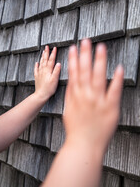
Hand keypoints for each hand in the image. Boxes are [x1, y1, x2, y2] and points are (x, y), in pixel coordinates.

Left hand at [34, 46, 60, 101]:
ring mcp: (39, 73)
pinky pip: (36, 69)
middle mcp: (43, 70)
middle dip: (46, 52)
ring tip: (43, 52)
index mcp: (48, 70)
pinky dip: (36, 65)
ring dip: (42, 57)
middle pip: (45, 59)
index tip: (54, 48)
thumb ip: (56, 71)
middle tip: (47, 46)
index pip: (51, 60)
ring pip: (41, 63)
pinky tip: (37, 63)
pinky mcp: (37, 77)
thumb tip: (59, 63)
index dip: (53, 53)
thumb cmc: (49, 89)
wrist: (41, 95)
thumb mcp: (55, 80)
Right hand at [63, 39, 123, 153]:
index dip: (73, 59)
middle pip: (85, 71)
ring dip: (100, 61)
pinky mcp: (110, 108)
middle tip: (86, 41)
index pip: (73, 73)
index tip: (73, 47)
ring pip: (99, 77)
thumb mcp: (68, 110)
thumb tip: (71, 80)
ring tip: (101, 48)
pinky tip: (119, 68)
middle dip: (85, 54)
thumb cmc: (75, 129)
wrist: (84, 146)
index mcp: (75, 95)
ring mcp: (98, 101)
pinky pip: (114, 91)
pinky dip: (117, 79)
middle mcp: (86, 95)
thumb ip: (70, 94)